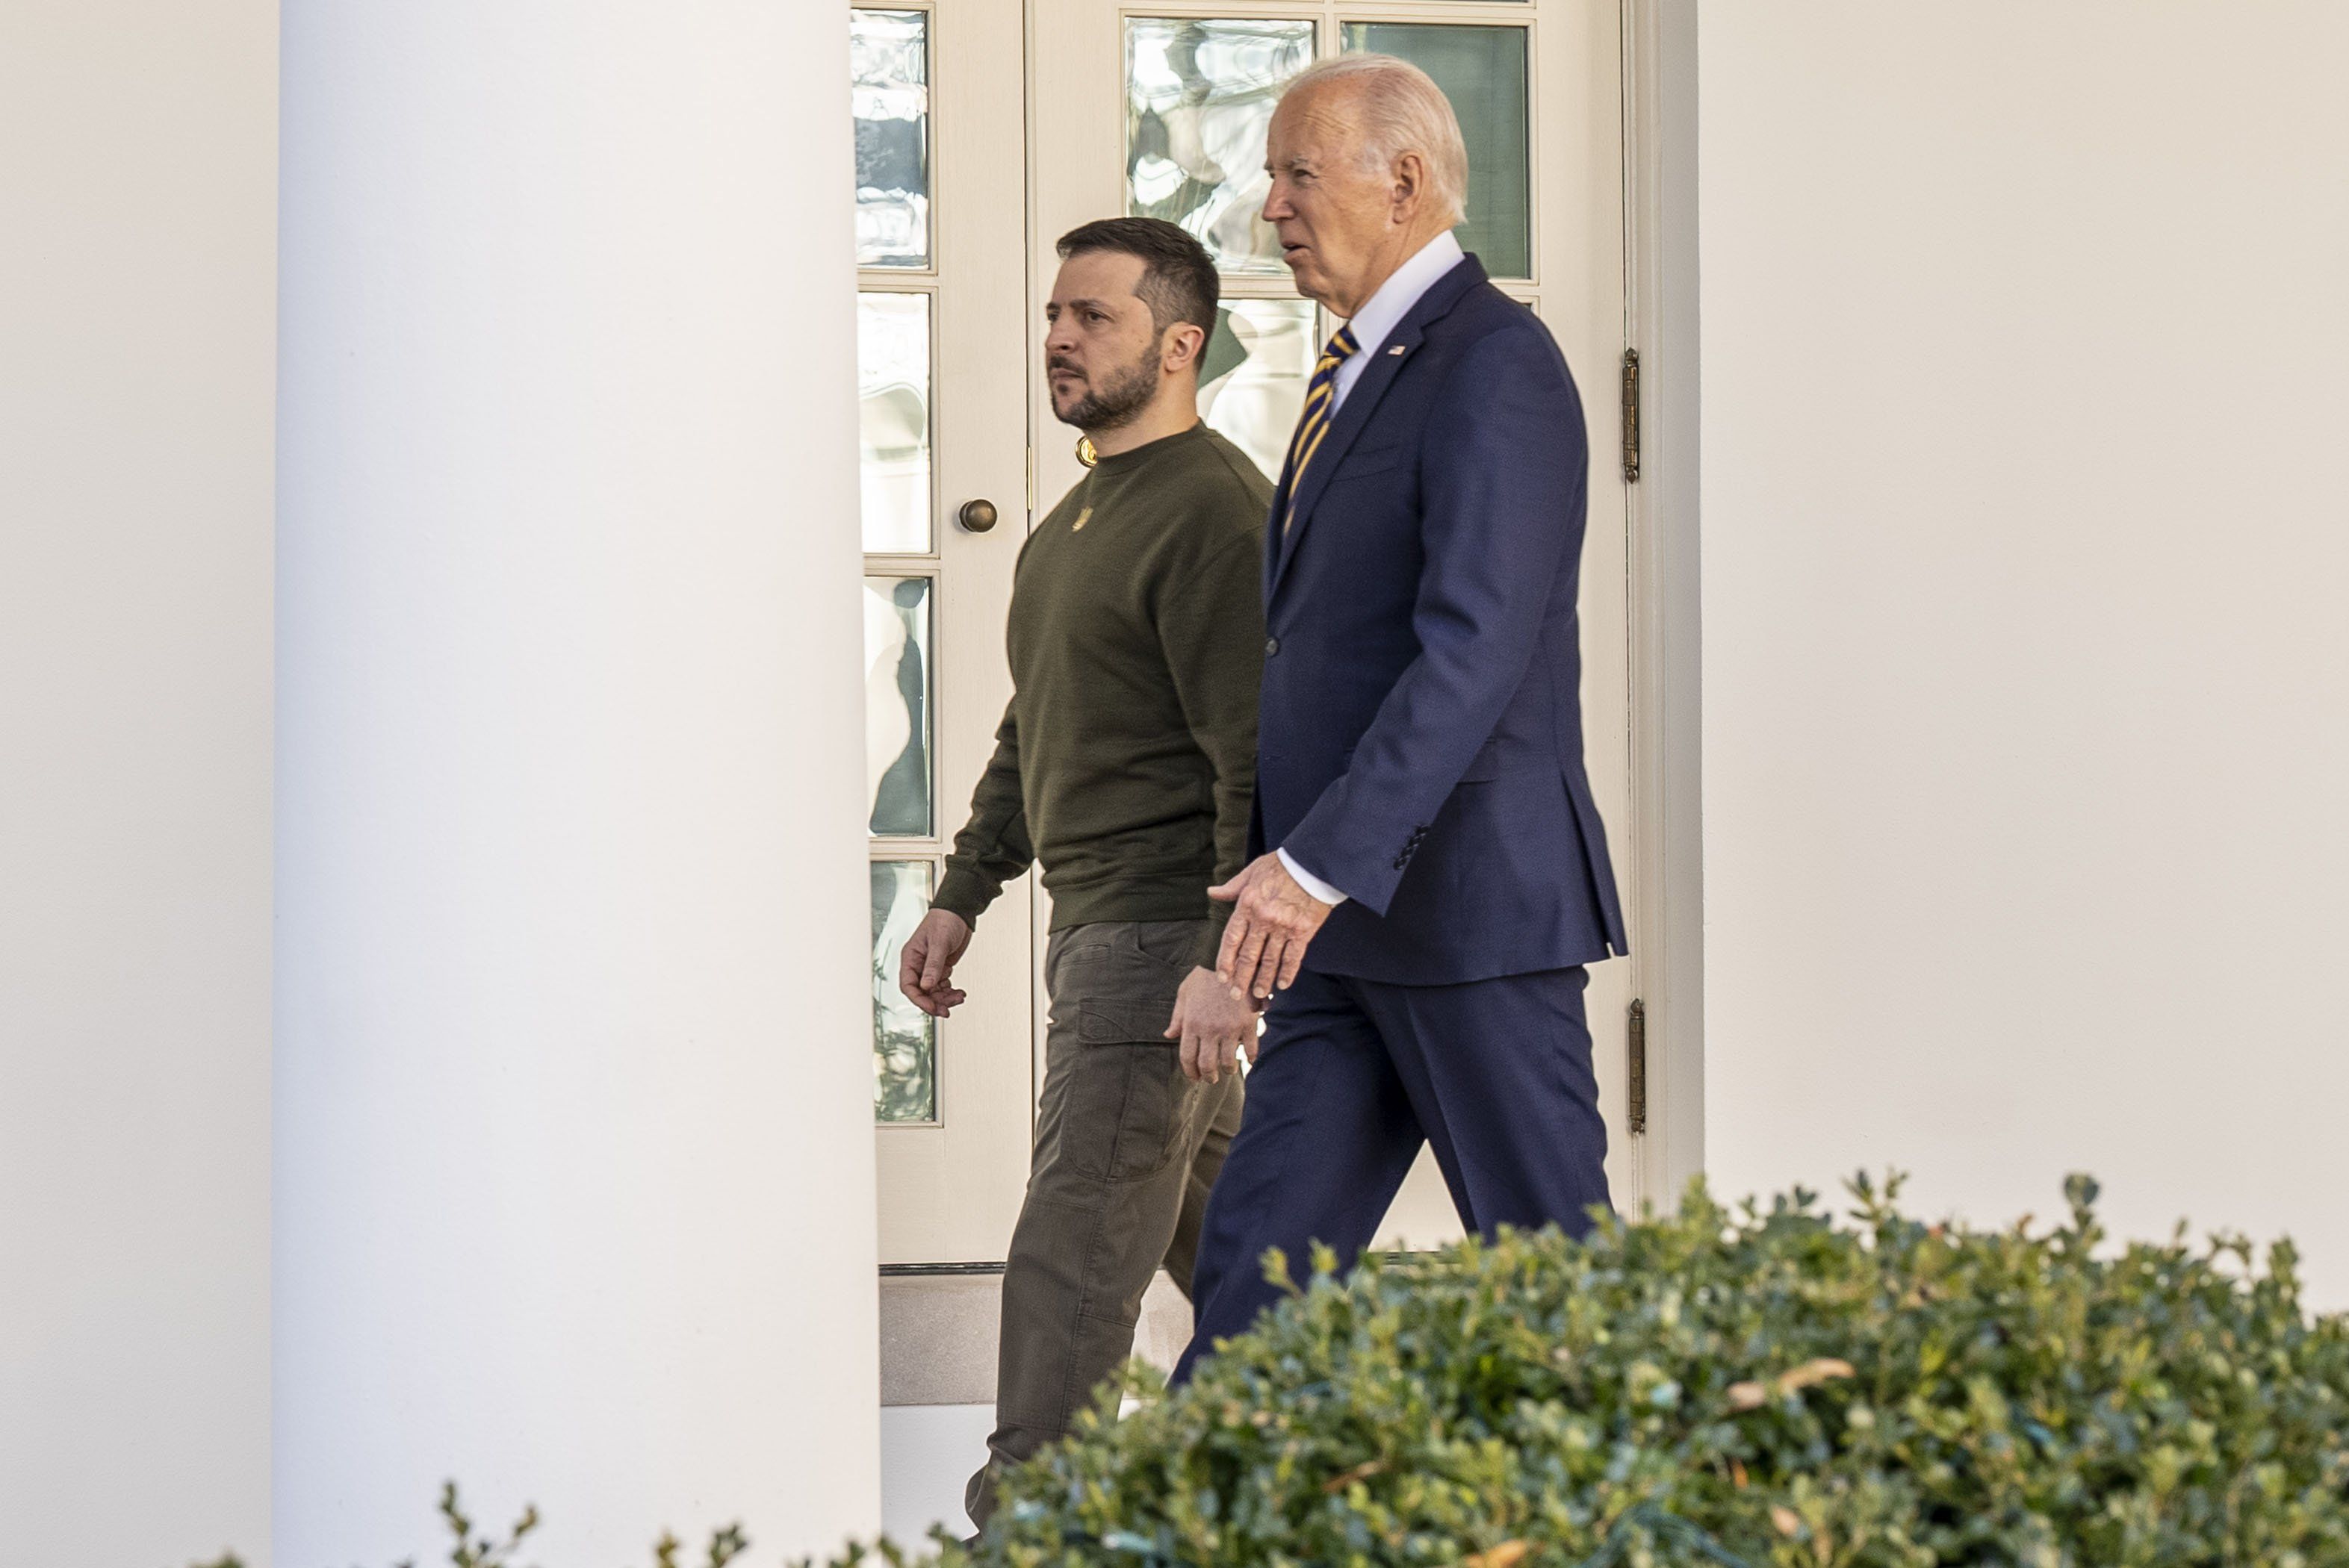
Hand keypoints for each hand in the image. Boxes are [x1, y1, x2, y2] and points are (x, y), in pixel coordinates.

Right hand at [898, 909, 972, 1017]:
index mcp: (910, 958)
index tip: (932, 1008)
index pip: (908, 986)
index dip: (919, 1000)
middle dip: (935, 1002)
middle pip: (921, 992)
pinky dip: (951, 992)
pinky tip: (960, 992)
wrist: (959, 912)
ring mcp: (929, 967)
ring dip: (945, 998)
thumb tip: (926, 986)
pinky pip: (942, 987)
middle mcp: (918, 965)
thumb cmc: (945, 920)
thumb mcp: (939, 943)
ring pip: (933, 992)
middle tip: (948, 1009)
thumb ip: (933, 965)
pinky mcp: (941, 968)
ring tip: (959, 997)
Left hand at [1165, 966, 1262, 1083]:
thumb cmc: (1204, 976)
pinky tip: (1248, 1059)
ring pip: (1228, 1062)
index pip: (1187, 1057)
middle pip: (1207, 1065)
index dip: (1190, 1072)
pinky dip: (1250, 1058)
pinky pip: (1250, 1049)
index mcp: (1192, 1023)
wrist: (1230, 961)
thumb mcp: (1185, 992)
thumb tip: (1168, 1035)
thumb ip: (1177, 1016)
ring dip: (1228, 1070)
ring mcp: (1230, 1028)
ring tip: (1228, 1070)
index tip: (1194, 1077)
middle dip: (1208, 1077)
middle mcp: (1209, 1030)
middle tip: (1211, 1079)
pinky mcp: (1247, 1023)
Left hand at [1210, 852, 1334, 1002]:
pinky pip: (1293, 957)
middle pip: (1248, 956)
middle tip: (1236, 995)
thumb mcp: (1252, 871)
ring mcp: (1283, 927)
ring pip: (1270, 960)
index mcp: (1248, 905)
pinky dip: (1287, 973)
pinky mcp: (1303, 931)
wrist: (1313, 863)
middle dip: (1241, 978)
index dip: (1226, 961)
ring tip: (1258, 993)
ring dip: (1263, 980)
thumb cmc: (1281, 865)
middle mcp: (1263, 919)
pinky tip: (1282, 985)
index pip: (1232, 939)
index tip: (1223, 977)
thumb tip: (1212, 892)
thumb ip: (1232, 887)